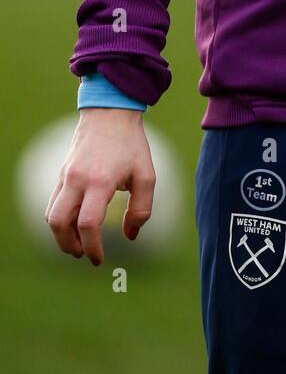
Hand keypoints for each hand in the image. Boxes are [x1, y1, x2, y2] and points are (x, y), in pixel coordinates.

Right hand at [45, 109, 155, 265]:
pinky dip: (59, 219)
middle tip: (83, 254)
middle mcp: (78, 180)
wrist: (110, 113)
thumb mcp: (146, 175)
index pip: (88, 223)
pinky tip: (75, 223)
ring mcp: (66, 176)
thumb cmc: (131, 145)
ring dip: (60, 235)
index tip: (98, 260)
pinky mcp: (62, 173)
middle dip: (68, 246)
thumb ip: (142, 209)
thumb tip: (130, 236)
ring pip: (51, 215)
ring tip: (78, 243)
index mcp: (100, 181)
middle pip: (59, 223)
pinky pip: (53, 203)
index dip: (92, 247)